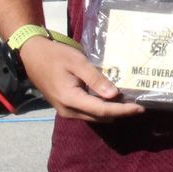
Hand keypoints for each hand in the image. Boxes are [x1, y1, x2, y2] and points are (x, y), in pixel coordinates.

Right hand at [16, 36, 144, 121]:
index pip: (102, 110)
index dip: (123, 110)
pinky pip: (87, 112)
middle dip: (120, 112)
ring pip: (94, 116)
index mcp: (71, 99)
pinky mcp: (66, 107)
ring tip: (128, 101)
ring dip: (111, 111)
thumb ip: (95, 79)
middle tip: (138, 103)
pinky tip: (111, 98)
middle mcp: (68, 110)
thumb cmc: (55, 55)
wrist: (31, 55)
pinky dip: (101, 108)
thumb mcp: (77, 62)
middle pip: (100, 117)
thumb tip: (114, 95)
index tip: (141, 108)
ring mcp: (65, 110)